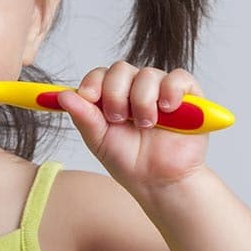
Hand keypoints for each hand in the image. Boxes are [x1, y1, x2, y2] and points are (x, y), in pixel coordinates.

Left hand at [55, 61, 208, 196]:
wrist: (158, 181)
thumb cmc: (128, 161)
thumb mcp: (98, 140)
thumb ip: (83, 116)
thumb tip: (62, 95)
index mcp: (111, 96)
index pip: (99, 74)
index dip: (93, 83)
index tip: (89, 98)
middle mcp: (135, 88)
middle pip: (120, 69)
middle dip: (115, 94)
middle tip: (118, 119)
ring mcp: (161, 90)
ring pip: (147, 74)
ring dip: (142, 101)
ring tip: (145, 125)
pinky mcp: (188, 95)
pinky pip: (178, 78)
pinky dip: (170, 90)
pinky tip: (166, 110)